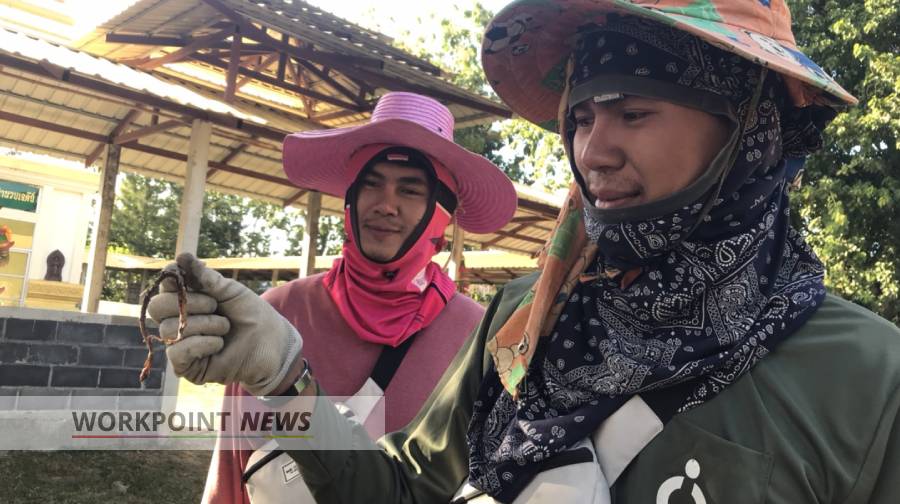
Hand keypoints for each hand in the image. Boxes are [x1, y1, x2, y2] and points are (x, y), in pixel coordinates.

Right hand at [147, 253, 302, 395]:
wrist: (272, 343)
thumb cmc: (252, 314)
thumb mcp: (231, 291)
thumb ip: (206, 277)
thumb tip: (181, 256)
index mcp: (187, 299)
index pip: (164, 287)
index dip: (171, 279)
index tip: (182, 275)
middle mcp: (178, 320)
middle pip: (156, 306)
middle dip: (188, 303)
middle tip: (214, 305)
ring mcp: (180, 343)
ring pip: (168, 329)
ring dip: (203, 324)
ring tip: (225, 327)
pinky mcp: (186, 366)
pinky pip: (176, 352)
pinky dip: (200, 344)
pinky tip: (218, 343)